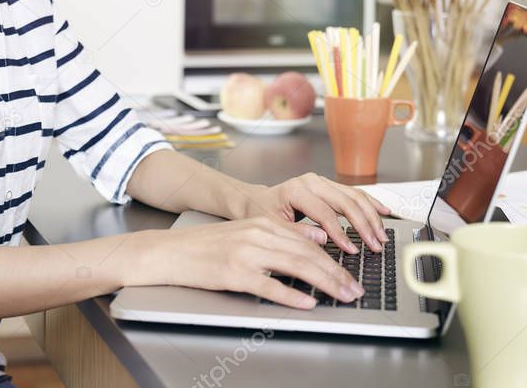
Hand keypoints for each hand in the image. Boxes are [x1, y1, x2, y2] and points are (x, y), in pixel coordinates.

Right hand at [130, 216, 364, 308]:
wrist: (171, 251)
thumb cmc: (207, 245)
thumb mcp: (247, 231)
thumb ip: (282, 233)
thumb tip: (318, 238)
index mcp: (264, 223)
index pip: (308, 242)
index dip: (335, 260)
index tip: (352, 276)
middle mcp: (258, 234)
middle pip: (308, 254)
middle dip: (337, 274)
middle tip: (355, 290)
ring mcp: (246, 253)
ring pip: (296, 267)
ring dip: (325, 284)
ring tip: (343, 296)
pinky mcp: (234, 273)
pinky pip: (269, 285)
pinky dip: (291, 295)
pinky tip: (307, 303)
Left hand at [238, 173, 391, 253]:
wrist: (258, 201)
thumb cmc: (263, 213)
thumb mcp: (273, 226)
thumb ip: (296, 232)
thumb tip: (323, 239)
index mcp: (297, 190)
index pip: (325, 213)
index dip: (340, 233)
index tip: (351, 250)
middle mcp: (312, 182)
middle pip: (345, 202)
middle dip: (364, 225)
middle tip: (375, 245)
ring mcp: (322, 182)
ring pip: (354, 196)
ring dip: (371, 216)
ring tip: (382, 235)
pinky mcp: (329, 185)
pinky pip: (354, 193)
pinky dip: (371, 203)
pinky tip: (384, 211)